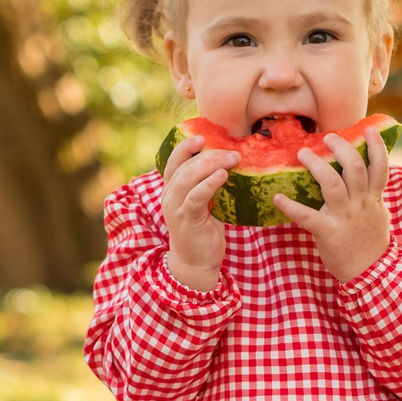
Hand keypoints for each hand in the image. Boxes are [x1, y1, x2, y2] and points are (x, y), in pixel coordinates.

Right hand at [160, 133, 237, 290]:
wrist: (196, 264)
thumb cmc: (202, 232)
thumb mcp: (203, 205)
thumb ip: (207, 186)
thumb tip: (229, 166)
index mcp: (171, 190)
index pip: (173, 161)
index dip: (185, 146)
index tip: (202, 136)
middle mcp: (169, 196)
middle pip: (184, 166)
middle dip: (208, 154)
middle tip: (232, 152)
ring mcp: (176, 208)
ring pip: (188, 178)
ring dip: (211, 165)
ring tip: (232, 159)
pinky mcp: (187, 220)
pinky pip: (196, 197)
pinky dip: (209, 184)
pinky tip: (223, 176)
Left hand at [273, 130, 389, 281]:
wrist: (369, 273)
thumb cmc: (370, 241)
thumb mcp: (379, 214)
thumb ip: (373, 194)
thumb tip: (369, 175)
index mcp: (373, 199)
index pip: (380, 167)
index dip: (376, 146)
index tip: (369, 129)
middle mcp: (360, 204)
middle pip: (355, 167)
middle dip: (341, 148)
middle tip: (327, 137)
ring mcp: (344, 217)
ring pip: (333, 184)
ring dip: (317, 165)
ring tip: (303, 153)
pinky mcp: (328, 232)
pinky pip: (307, 216)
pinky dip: (290, 207)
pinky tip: (277, 197)